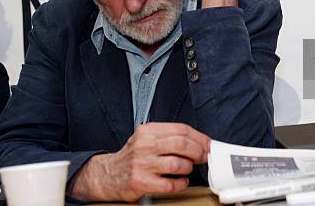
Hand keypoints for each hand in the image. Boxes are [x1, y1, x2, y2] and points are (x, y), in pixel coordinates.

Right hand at [70, 123, 210, 201]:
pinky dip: (180, 184)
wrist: (107, 175)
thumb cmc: (132, 157)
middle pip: (182, 144)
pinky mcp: (141, 182)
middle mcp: (144, 145)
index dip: (199, 137)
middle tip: (203, 157)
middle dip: (198, 151)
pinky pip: (169, 184)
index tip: (207, 144)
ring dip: (188, 167)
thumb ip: (168, 137)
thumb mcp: (146, 138)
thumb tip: (198, 141)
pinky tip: (180, 181)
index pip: (181, 129)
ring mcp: (142, 164)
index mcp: (148, 131)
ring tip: (187, 169)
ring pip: (177, 163)